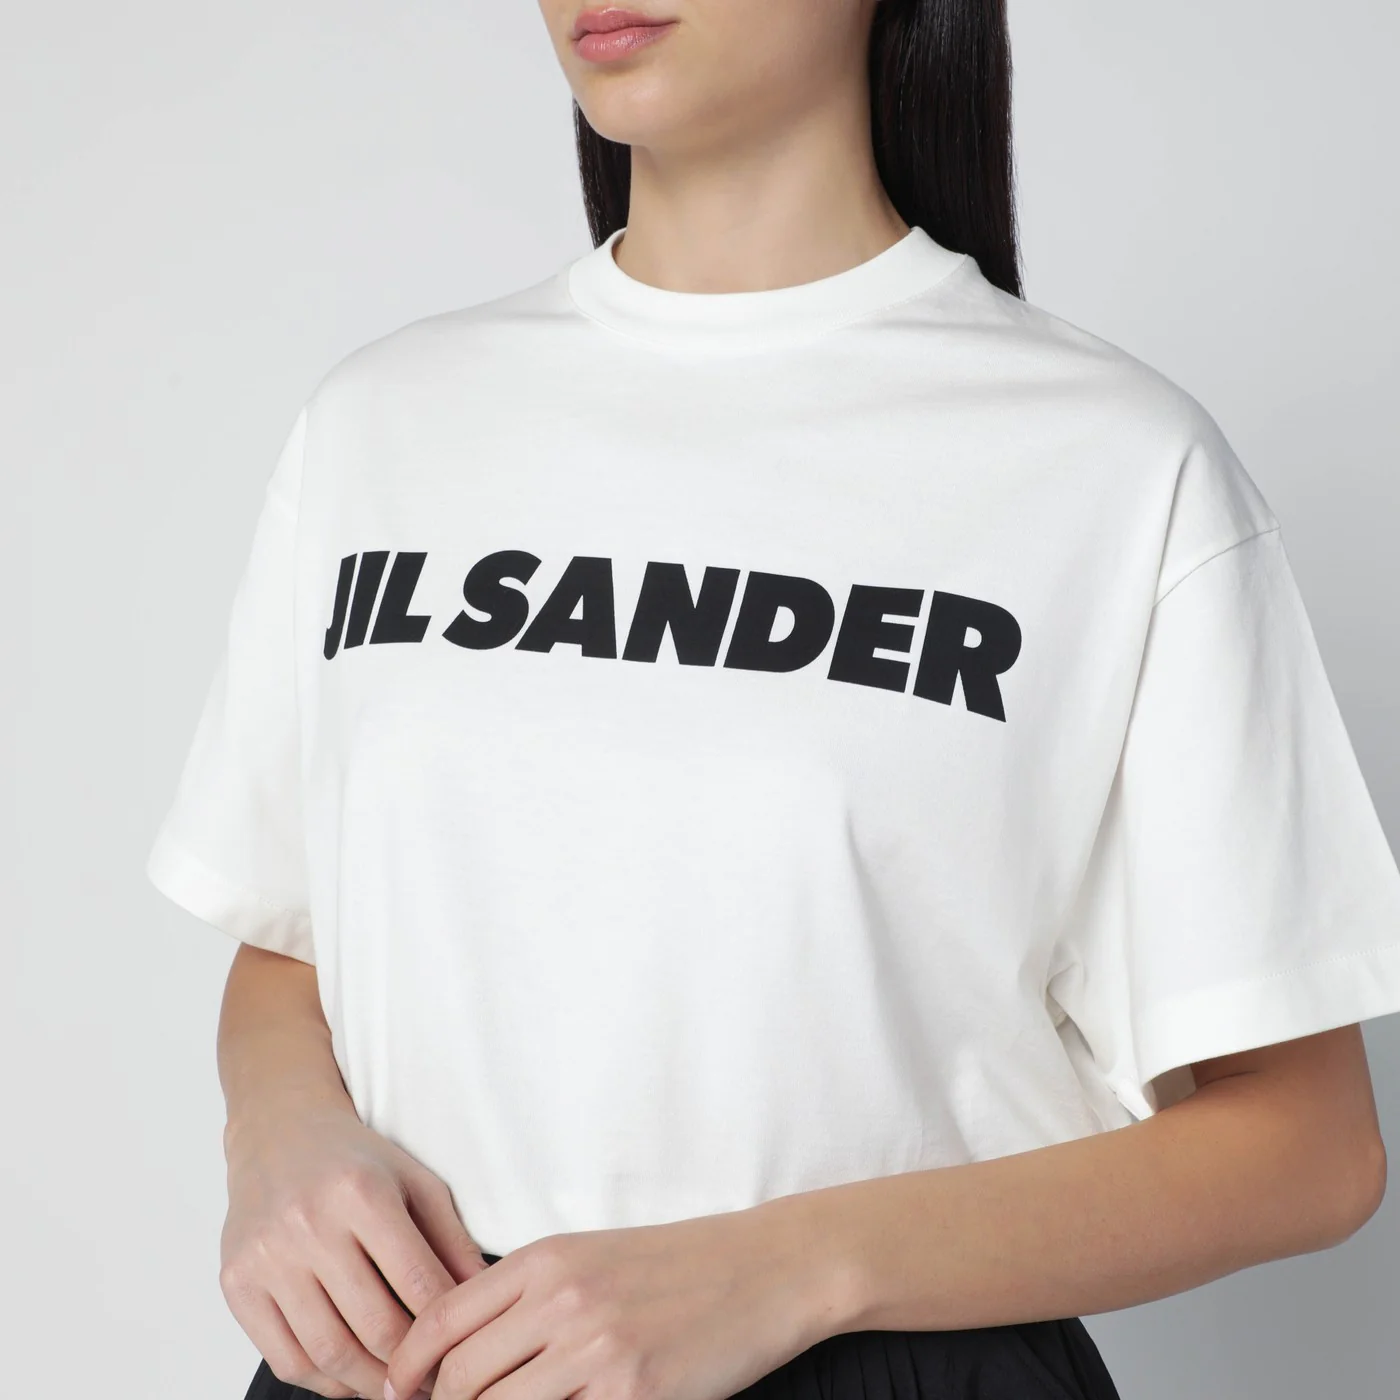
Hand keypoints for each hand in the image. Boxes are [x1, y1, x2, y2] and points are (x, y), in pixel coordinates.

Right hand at [219, 1095, 488, 1398]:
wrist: (278, 1134)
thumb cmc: (356, 1161)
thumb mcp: (415, 1181)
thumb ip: (451, 1239)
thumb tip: (486, 1298)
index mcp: (361, 1193)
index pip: (417, 1282)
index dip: (446, 1330)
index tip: (462, 1351)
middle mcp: (309, 1223)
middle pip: (373, 1326)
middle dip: (411, 1367)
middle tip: (433, 1382)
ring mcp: (267, 1256)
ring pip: (328, 1352)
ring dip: (370, 1384)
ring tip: (397, 1387)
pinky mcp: (236, 1282)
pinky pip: (285, 1357)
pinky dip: (323, 1381)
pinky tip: (351, 1377)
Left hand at [383, 1205, 848, 1399]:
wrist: (765, 1268)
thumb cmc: (678, 1264)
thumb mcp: (593, 1256)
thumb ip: (530, 1295)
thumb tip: (464, 1351)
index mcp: (546, 1258)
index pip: (442, 1318)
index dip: (408, 1365)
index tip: (402, 1391)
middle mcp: (562, 1300)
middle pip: (460, 1377)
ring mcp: (597, 1351)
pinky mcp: (632, 1394)